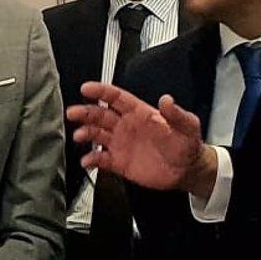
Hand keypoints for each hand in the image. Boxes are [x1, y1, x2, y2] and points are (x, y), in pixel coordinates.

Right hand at [67, 83, 215, 198]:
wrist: (187, 170)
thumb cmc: (187, 144)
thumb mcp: (187, 126)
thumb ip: (176, 113)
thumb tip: (167, 99)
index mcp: (139, 113)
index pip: (116, 98)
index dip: (101, 91)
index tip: (86, 88)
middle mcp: (126, 126)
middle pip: (100, 115)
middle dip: (85, 112)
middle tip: (73, 113)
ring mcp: (120, 144)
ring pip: (96, 135)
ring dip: (86, 134)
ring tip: (80, 136)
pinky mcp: (119, 162)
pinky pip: (100, 159)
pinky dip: (91, 159)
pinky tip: (87, 161)